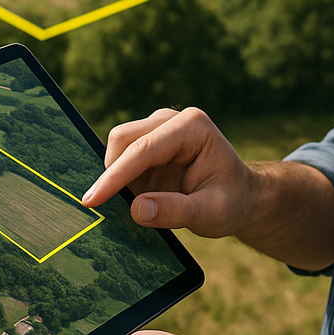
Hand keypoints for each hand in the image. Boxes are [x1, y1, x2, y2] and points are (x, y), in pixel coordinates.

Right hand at [81, 107, 254, 238]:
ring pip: (118, 146)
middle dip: (110, 173)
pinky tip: (127, 199)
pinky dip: (118, 178)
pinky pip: (122, 157)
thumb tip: (135, 209)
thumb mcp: (211, 214)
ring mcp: (159, 129)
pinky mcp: (150, 143)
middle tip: (103, 210)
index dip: (114, 176)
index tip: (92, 200)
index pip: (143, 149)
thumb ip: (175, 211)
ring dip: (114, 176)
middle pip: (123, 139)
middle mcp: (173, 120)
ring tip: (124, 207)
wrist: (242, 197)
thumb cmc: (231, 202)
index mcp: (192, 127)